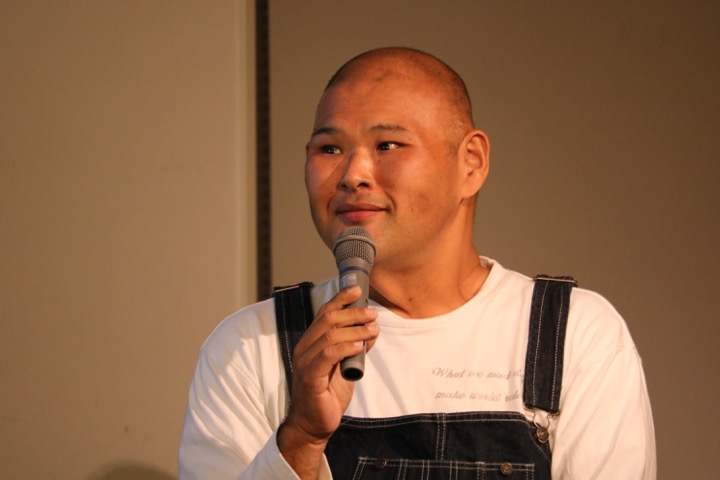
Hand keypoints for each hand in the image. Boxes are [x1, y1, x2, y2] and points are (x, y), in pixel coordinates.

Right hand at [277, 286, 378, 475]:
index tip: (357, 290)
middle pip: (328, 320)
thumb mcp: (347, 367)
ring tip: (372, 330)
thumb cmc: (328, 394)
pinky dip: (345, 347)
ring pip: (329, 335)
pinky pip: (328, 355)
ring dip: (355, 330)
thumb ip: (356, 348)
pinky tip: (359, 346)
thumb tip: (372, 329)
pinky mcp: (310, 377)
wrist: (314, 424)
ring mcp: (305, 362)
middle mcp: (305, 348)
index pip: (324, 313)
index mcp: (311, 342)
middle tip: (372, 314)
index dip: (340, 300)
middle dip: (353, 313)